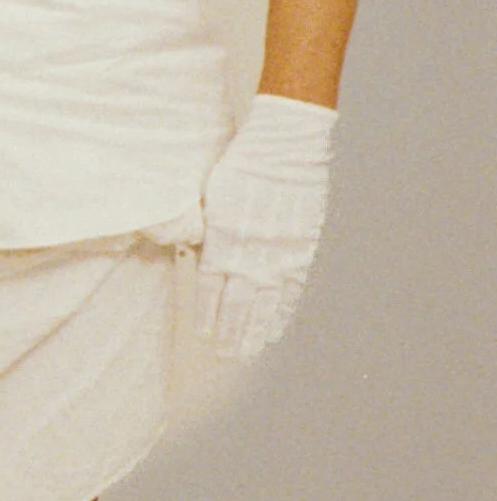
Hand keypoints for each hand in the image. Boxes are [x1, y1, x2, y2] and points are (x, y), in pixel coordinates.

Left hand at [196, 96, 335, 363]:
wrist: (286, 144)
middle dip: (232, 331)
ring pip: (267, 301)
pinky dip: (283, 309)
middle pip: (239, 302)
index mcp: (224, 237)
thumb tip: (197, 252)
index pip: (212, 286)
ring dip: (257, 329)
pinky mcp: (304, 246)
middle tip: (226, 355)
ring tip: (249, 351)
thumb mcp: (211, 195)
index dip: (208, 312)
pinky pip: (293, 287)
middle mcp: (252, 250)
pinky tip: (276, 327)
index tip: (203, 333)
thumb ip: (206, 229)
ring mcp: (281, 250)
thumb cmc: (241, 164)